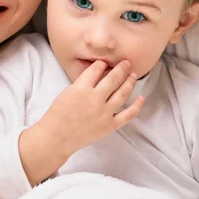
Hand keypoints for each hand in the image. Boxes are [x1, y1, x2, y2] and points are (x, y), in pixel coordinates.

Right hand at [19, 60, 143, 186]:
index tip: (105, 61)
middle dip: (121, 68)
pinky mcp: (110, 125)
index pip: (96, 70)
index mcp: (81, 88)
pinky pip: (128, 115)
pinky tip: (141, 98)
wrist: (57, 137)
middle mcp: (95, 99)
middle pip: (113, 79)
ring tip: (133, 74)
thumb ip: (83, 83)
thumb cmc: (58, 114)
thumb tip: (98, 75)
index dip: (102, 63)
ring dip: (130, 82)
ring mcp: (104, 113)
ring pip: (122, 94)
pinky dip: (136, 106)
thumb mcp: (67, 92)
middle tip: (126, 62)